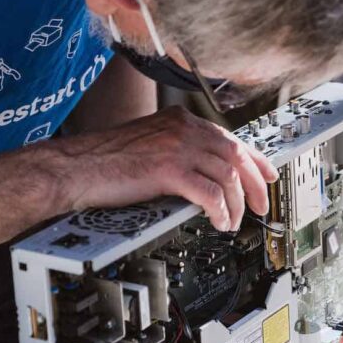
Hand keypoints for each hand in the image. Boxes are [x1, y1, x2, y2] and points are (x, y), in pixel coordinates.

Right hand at [52, 106, 278, 230]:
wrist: (73, 167)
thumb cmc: (103, 161)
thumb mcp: (149, 146)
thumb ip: (178, 152)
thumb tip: (206, 174)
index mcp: (179, 120)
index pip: (230, 137)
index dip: (255, 158)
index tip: (268, 174)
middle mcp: (182, 128)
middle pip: (236, 154)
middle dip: (255, 183)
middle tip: (261, 203)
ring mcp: (176, 147)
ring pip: (227, 176)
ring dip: (236, 203)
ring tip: (233, 221)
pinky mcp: (168, 170)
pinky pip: (209, 193)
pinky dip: (220, 210)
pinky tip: (220, 222)